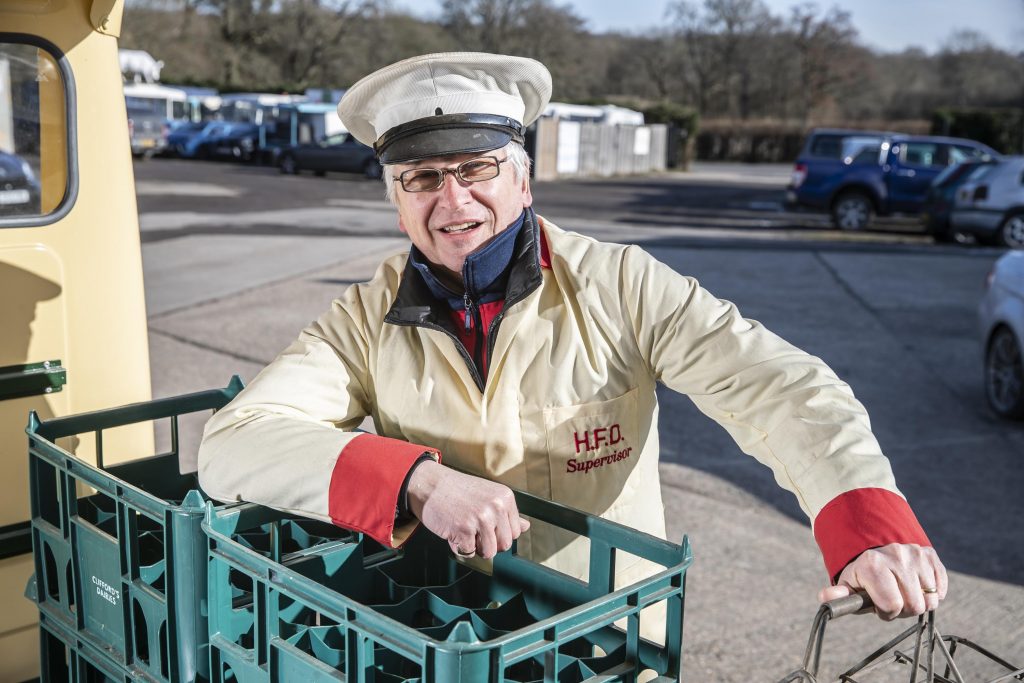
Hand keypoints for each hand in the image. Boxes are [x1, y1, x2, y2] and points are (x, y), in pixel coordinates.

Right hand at [406, 461, 529, 558]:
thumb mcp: (488, 496)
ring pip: (489, 552)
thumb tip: (526, 526)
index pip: (515, 532)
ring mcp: (481, 518)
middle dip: (488, 543)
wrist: (430, 484)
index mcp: (505, 498)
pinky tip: (453, 531)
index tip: (486, 526)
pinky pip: (469, 552)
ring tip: (463, 530)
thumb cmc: (457, 491)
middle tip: (473, 530)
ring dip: (474, 547)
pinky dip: (459, 546)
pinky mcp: (464, 529)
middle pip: (505, 545)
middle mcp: (496, 507)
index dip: (499, 534)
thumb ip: (507, 513)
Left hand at [818, 543, 947, 619]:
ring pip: (930, 600)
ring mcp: (914, 554)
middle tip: (893, 599)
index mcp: (872, 564)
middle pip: (914, 606)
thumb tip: (826, 596)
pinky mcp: (929, 554)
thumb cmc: (864, 576)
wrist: (877, 551)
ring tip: (904, 592)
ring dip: (919, 602)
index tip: (880, 606)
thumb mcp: (849, 585)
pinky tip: (917, 586)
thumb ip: (838, 596)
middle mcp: (896, 556)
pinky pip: (940, 588)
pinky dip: (933, 593)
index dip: (886, 612)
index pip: (891, 605)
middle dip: (904, 610)